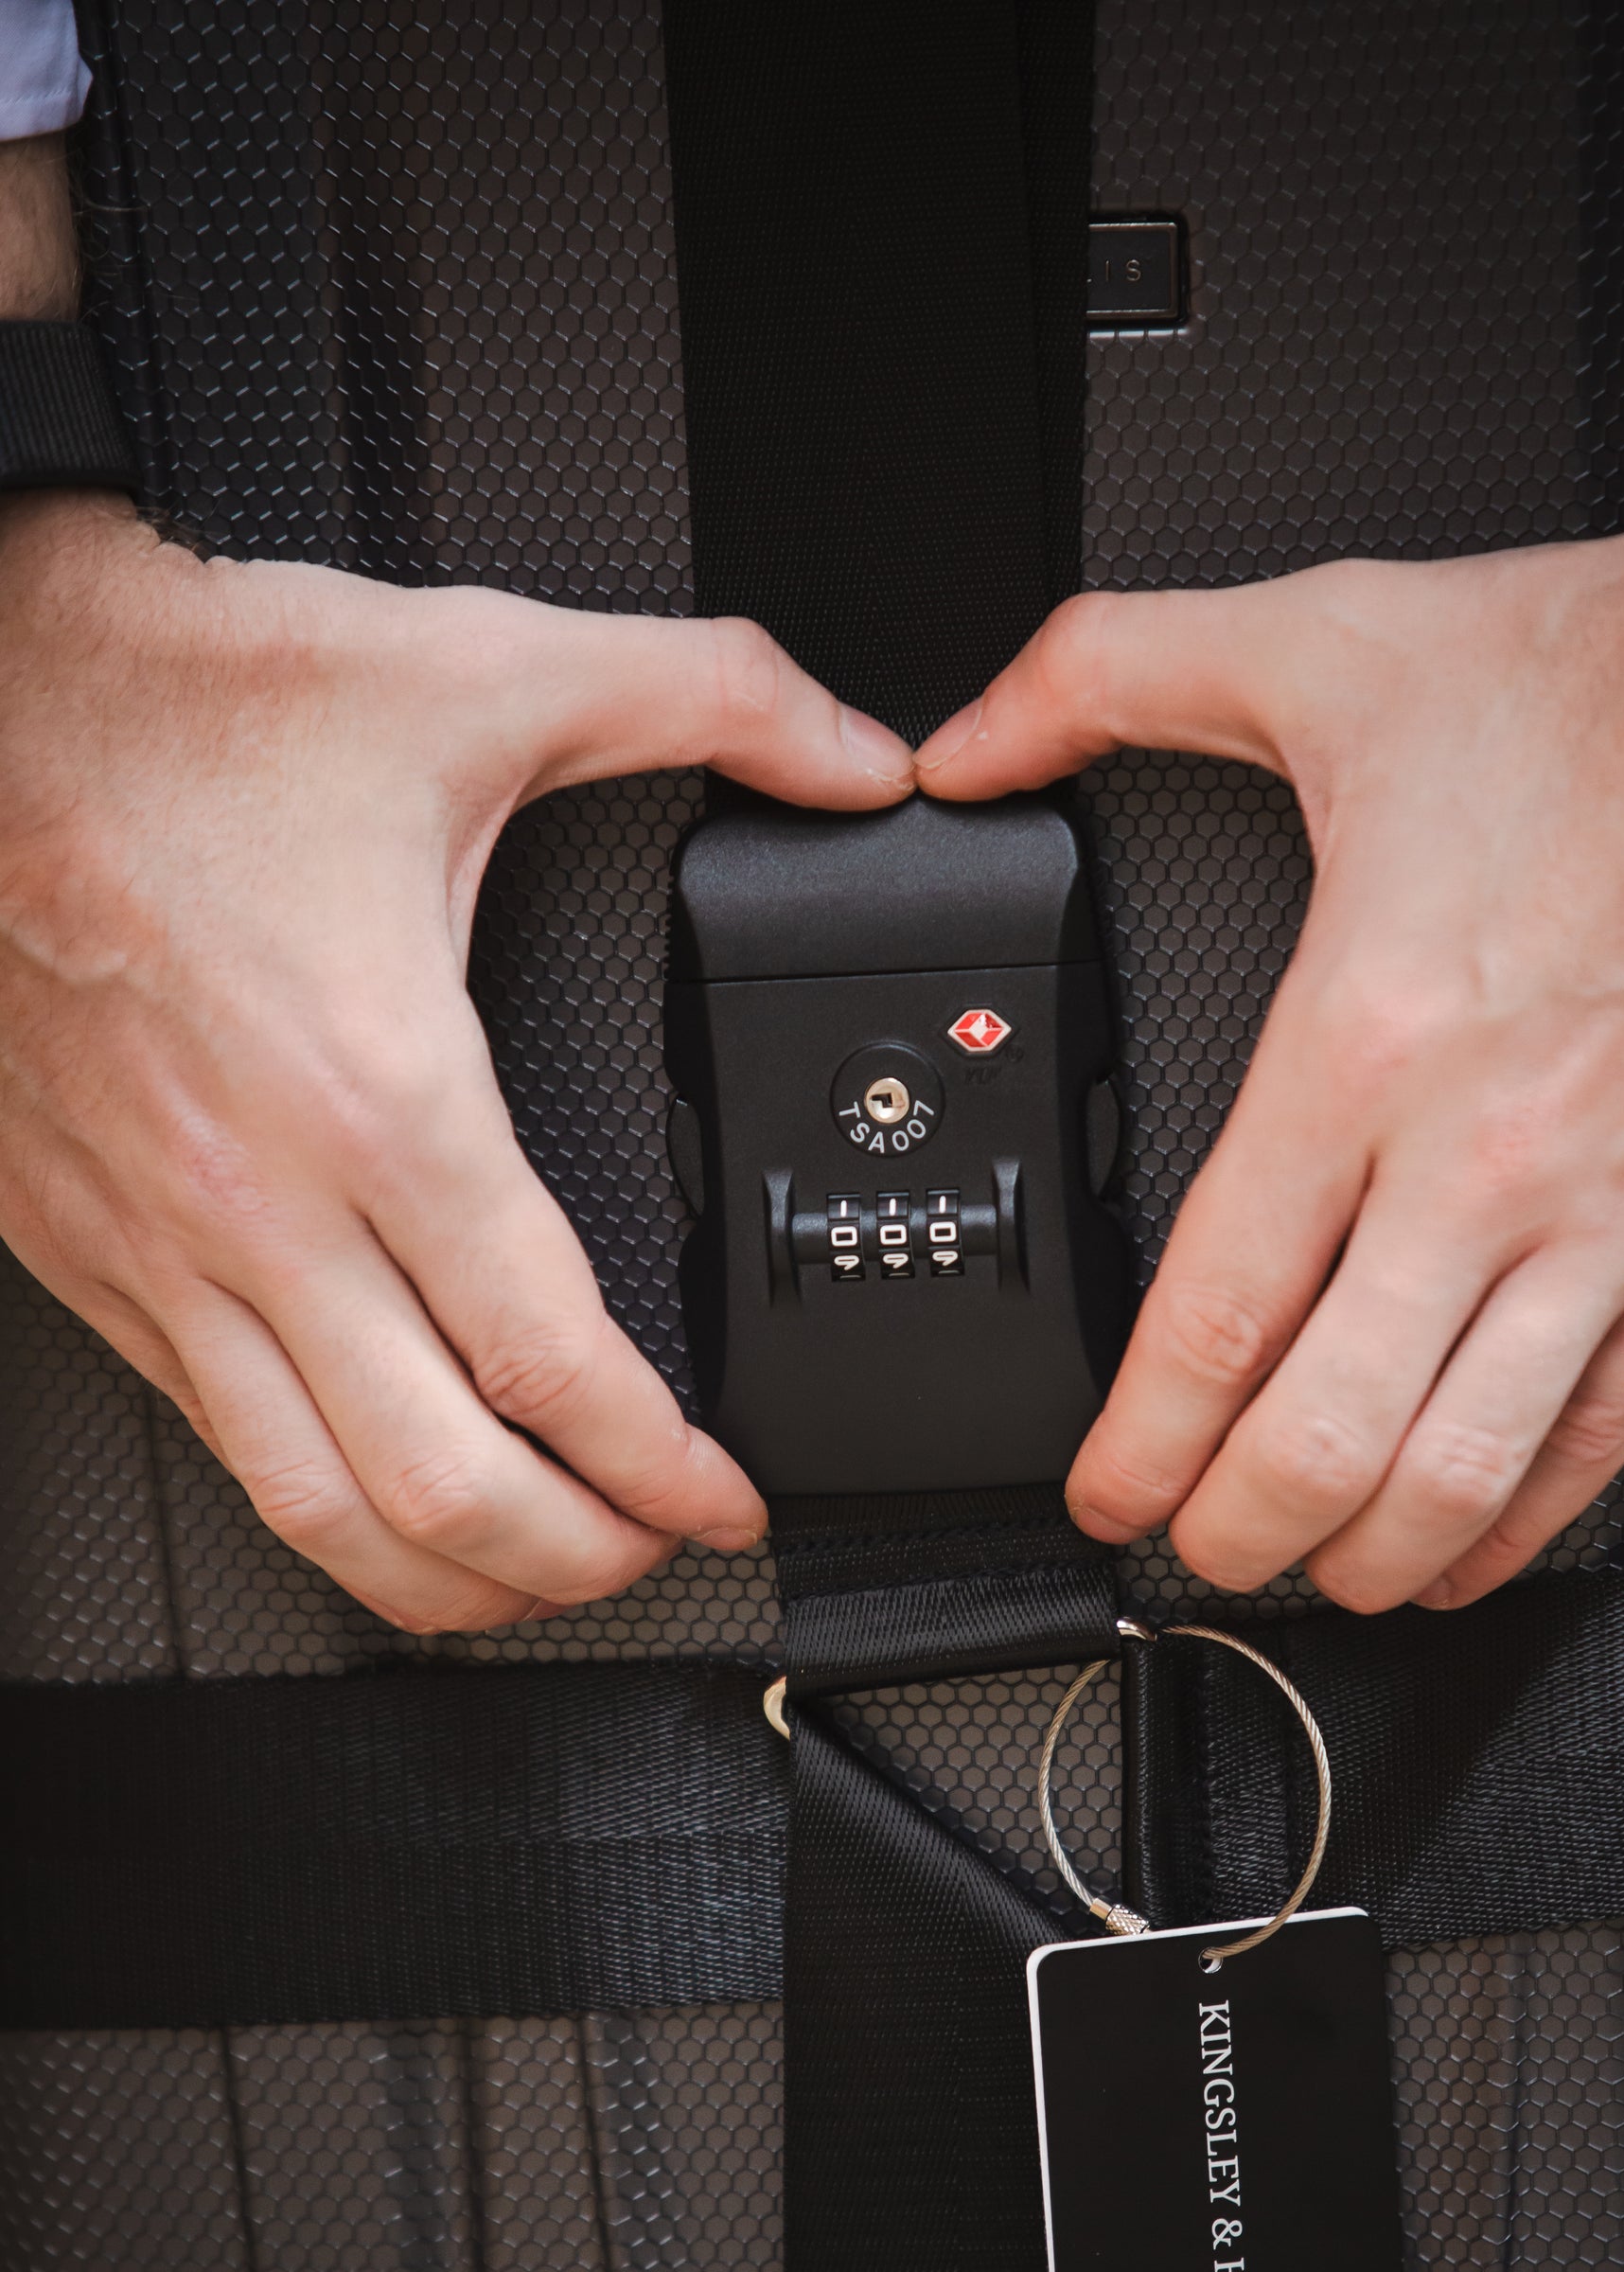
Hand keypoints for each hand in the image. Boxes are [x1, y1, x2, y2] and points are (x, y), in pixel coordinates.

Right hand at [0, 496, 912, 1631]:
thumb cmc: (188, 706)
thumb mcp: (483, 668)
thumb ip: (708, 698)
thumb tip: (859, 750)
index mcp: (378, 1089)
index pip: (549, 1361)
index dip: (664, 1467)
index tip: (727, 1495)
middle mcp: (263, 1202)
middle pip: (442, 1486)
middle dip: (582, 1557)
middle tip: (658, 1548)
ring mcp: (163, 1248)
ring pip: (313, 1504)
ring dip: (448, 1577)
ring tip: (539, 1570)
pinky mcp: (91, 1255)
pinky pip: (216, 1437)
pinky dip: (321, 1502)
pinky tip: (381, 1494)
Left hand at [915, 368, 1623, 1609]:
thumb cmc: (1621, 684)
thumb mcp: (1323, 645)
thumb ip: (1109, 681)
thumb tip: (969, 740)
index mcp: (1367, 1041)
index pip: (1214, 1316)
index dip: (1139, 1445)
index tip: (1103, 1486)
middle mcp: (1486, 1159)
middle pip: (1325, 1435)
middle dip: (1231, 1531)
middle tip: (1191, 1545)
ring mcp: (1618, 1219)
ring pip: (1464, 1471)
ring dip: (1364, 1556)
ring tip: (1312, 1565)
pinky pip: (1607, 1437)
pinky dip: (1521, 1524)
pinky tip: (1468, 1544)